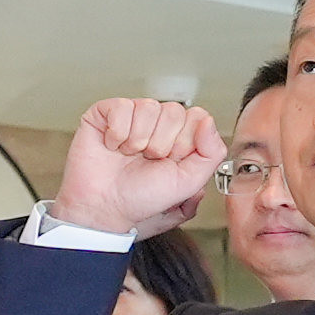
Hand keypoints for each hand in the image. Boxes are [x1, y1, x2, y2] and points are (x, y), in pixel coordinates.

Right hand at [48, 94, 221, 242]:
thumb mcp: (188, 183)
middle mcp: (157, 124)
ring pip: (148, 107)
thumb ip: (211, 153)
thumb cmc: (141, 199)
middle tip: (147, 161)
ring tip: (128, 155)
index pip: (196, 117)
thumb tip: (208, 121)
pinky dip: (117, 133)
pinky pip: (122, 107)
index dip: (184, 142)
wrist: (103, 208)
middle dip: (160, 144)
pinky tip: (112, 146)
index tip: (170, 162)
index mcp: (178, 137)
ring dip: (137, 140)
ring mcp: (132, 116)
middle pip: (174, 111)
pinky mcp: (106, 112)